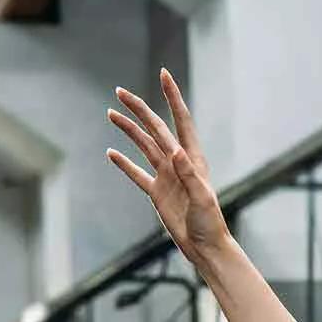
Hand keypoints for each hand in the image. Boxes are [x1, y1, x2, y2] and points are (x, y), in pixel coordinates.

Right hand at [106, 69, 232, 265]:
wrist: (205, 247)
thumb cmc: (210, 223)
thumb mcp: (202, 198)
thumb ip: (189, 174)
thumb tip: (176, 151)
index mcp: (193, 158)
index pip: (181, 121)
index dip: (172, 97)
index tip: (164, 74)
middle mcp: (178, 162)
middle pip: (155, 129)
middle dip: (139, 109)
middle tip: (119, 91)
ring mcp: (166, 176)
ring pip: (143, 146)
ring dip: (128, 130)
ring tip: (111, 113)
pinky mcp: (157, 193)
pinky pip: (137, 174)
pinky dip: (124, 164)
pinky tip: (111, 152)